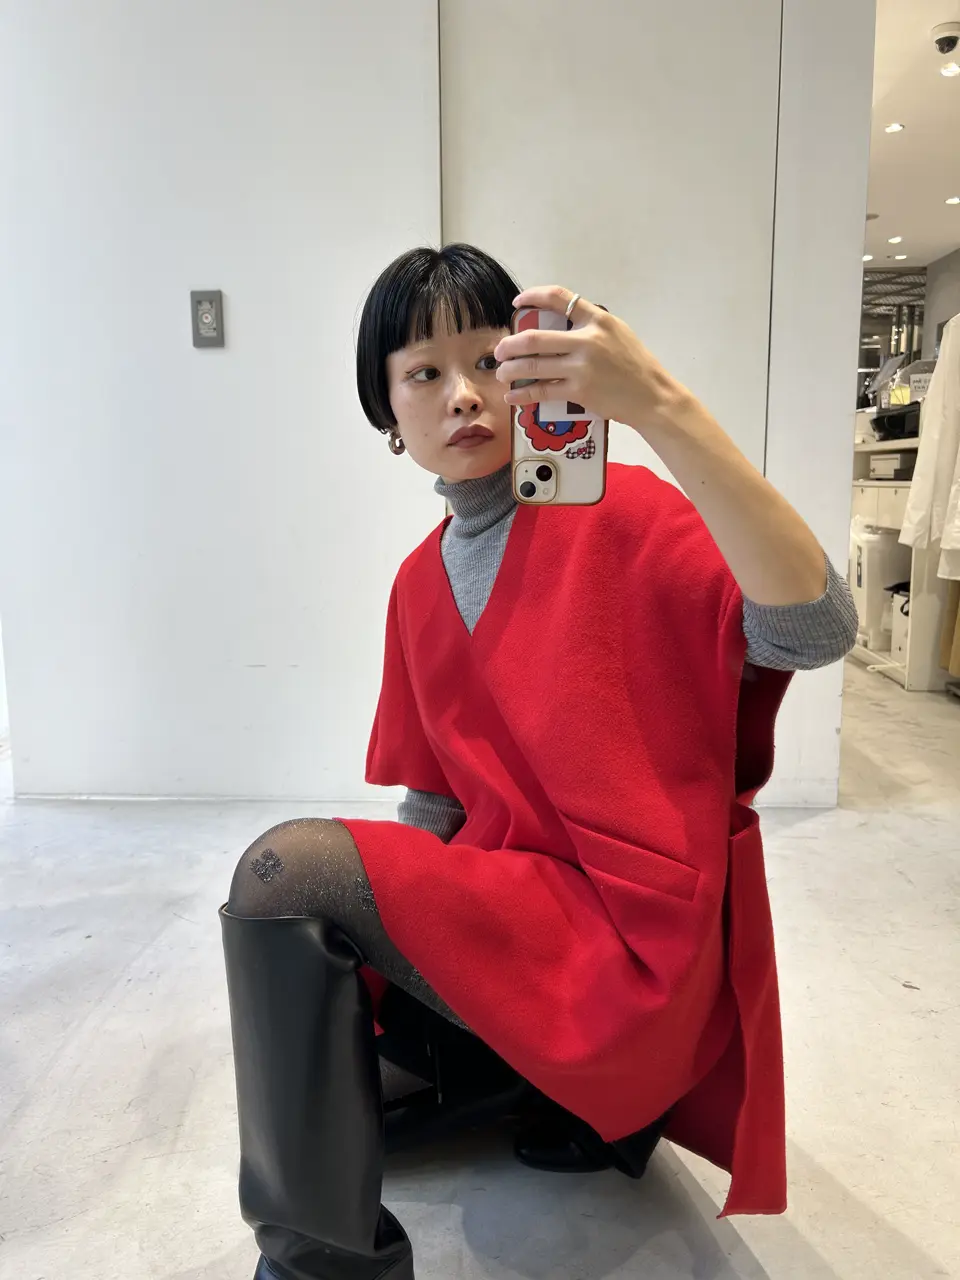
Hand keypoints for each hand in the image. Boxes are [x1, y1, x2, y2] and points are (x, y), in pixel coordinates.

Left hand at [494, 285, 686, 431]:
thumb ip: (590, 326)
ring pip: (532, 366)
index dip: (533, 296)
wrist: (653, 397)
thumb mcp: (618, 333)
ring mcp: (581, 367)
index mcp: (597, 320)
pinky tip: (512, 397)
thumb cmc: (636, 366)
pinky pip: (541, 391)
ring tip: (501, 373)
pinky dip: (522, 395)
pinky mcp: (579, 392)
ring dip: (509, 370)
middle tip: (499, 351)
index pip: (559, 298)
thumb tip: (559, 325)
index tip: (518, 303)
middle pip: (534, 338)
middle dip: (508, 345)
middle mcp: (587, 340)